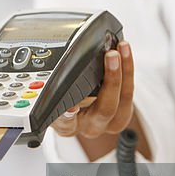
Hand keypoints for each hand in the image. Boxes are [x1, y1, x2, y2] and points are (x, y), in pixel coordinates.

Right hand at [51, 41, 144, 159]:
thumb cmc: (61, 100)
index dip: (68, 116)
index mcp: (66, 126)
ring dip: (126, 70)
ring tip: (122, 48)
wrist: (79, 110)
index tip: (71, 107)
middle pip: (105, 109)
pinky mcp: (122, 111)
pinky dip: (128, 70)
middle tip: (111, 56)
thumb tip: (45, 73)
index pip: (66, 123)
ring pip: (124, 99)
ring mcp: (109, 120)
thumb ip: (48, 87)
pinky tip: (125, 53)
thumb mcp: (50, 94)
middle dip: (112, 80)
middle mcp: (89, 126)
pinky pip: (129, 92)